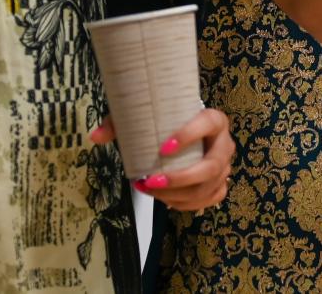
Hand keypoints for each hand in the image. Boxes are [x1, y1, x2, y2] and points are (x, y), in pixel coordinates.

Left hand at [90, 107, 234, 210]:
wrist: (189, 129)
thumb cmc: (169, 122)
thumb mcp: (147, 116)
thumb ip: (121, 123)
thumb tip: (95, 136)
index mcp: (214, 120)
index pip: (208, 123)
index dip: (189, 135)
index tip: (162, 148)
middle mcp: (224, 143)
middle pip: (211, 166)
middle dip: (179, 178)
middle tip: (151, 181)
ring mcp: (225, 166)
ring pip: (208, 187)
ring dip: (177, 195)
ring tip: (150, 191)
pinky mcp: (221, 183)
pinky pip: (211, 199)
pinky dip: (187, 204)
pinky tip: (166, 201)